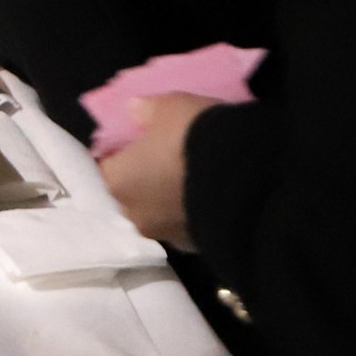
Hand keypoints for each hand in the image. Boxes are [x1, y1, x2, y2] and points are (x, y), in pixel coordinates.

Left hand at [100, 91, 213, 251]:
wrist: (248, 180)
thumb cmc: (194, 138)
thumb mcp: (170, 107)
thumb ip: (146, 110)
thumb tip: (134, 110)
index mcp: (117, 181)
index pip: (107, 166)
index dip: (122, 153)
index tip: (139, 142)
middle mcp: (134, 215)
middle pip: (132, 192)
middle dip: (145, 179)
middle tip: (167, 159)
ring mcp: (166, 236)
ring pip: (160, 212)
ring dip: (169, 198)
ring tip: (193, 178)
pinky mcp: (196, 247)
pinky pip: (187, 224)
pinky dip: (192, 212)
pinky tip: (209, 196)